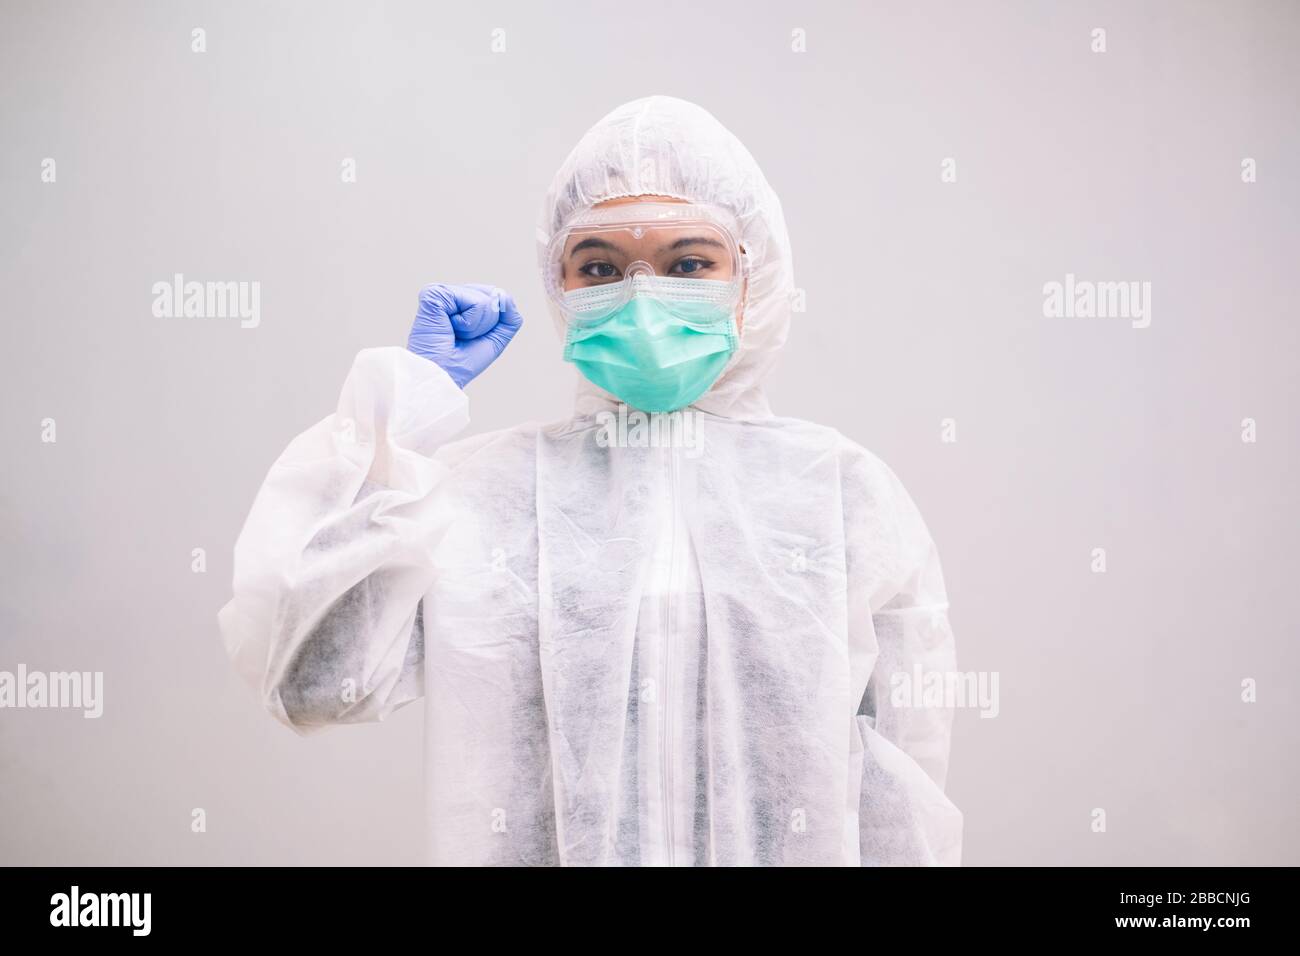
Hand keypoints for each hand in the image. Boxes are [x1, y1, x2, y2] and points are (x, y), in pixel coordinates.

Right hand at [407, 283, 522, 387]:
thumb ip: (509, 318)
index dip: (492, 322)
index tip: (470, 338)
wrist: (441, 376)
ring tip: (455, 333)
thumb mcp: (495, 340)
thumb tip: (505, 295)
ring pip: (486, 300)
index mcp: (461, 303)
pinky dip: (470, 322)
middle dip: (486, 324)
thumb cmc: (460, 363)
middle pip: (494, 297)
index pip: (496, 298)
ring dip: (476, 326)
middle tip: (462, 337)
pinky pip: (476, 301)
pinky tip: (450, 327)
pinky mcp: (436, 292)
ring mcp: (442, 292)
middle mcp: (451, 295)